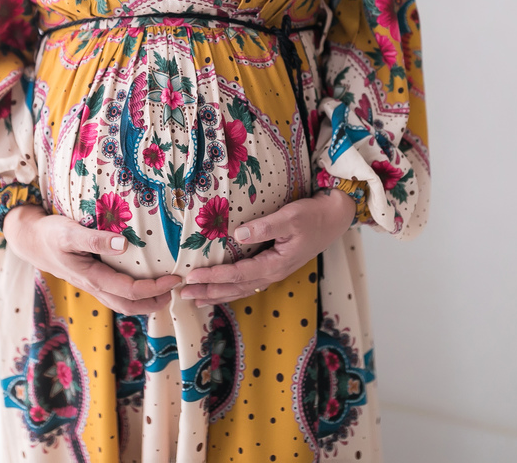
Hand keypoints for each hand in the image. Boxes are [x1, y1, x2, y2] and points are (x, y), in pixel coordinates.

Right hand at [2, 205, 180, 314]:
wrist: (31, 241)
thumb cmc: (51, 234)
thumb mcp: (70, 232)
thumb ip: (96, 239)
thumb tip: (123, 244)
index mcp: (92, 277)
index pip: (130, 290)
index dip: (155, 288)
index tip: (175, 278)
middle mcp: (94, 287)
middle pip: (129, 306)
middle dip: (155, 302)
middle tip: (176, 290)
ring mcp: (93, 286)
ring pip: (122, 304)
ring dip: (146, 302)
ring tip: (166, 292)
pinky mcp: (92, 280)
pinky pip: (116, 295)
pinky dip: (134, 295)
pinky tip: (144, 283)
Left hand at [179, 189, 355, 305]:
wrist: (334, 219)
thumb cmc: (313, 216)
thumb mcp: (290, 217)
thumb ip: (265, 227)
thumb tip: (237, 235)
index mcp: (275, 264)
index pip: (237, 274)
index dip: (213, 277)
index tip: (191, 276)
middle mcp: (272, 274)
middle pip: (235, 288)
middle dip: (208, 292)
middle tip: (182, 294)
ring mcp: (273, 273)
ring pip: (240, 290)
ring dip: (216, 295)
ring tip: (193, 299)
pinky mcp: (273, 268)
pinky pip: (247, 284)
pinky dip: (229, 290)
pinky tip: (218, 291)